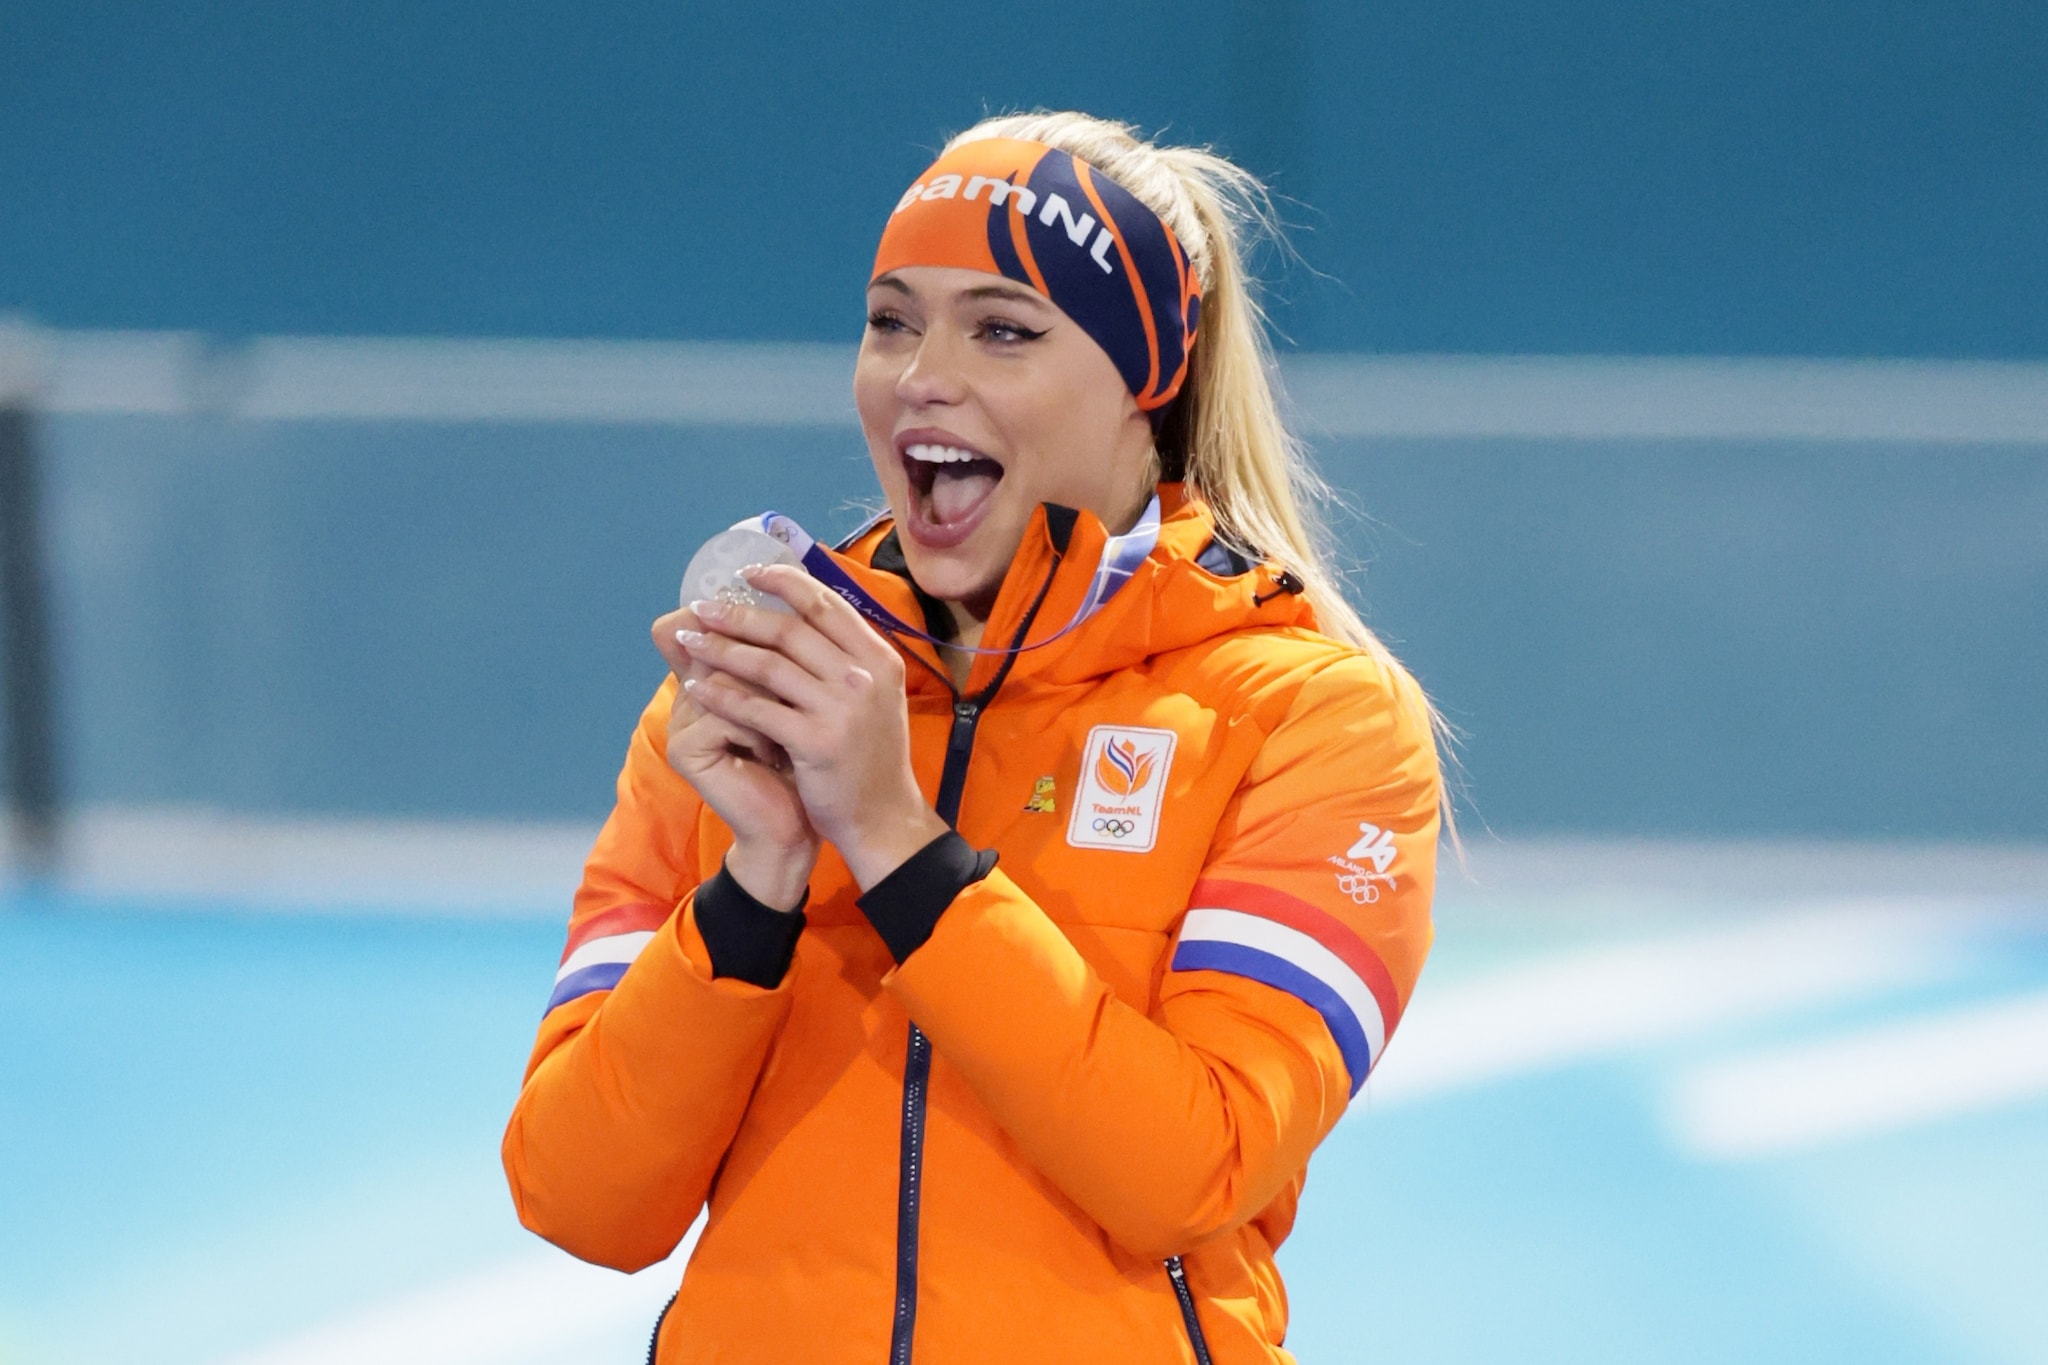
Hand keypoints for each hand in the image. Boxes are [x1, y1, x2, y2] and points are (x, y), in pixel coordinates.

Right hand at [651, 604, 814, 909]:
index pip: (719, 623)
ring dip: (773, 699)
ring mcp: (683, 720)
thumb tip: (809, 593)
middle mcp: (691, 692)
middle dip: (771, 662)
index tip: (790, 623)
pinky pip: (729, 713)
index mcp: (716, 676)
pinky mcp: (686, 749)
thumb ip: (791, 657)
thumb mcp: (802, 704)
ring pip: (730, 675)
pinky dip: (764, 731)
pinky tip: (780, 754)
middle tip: (808, 681)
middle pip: (725, 642)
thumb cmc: (805, 764)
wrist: (794, 829)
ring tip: (794, 725)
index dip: (747, 613)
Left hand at [675, 564, 949, 890]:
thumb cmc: (871, 757)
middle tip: (702, 606)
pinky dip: (723, 696)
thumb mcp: (875, 696)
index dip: (783, 582)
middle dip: (738, 613)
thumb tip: (799, 613)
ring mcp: (842, 708)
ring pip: (768, 665)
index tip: (747, 573)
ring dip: (721, 649)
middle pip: (789, 629)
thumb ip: (844, 657)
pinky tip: (698, 688)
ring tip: (689, 641)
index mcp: (878, 657)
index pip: (825, 604)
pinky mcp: (817, 741)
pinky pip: (758, 709)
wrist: (884, 817)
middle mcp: (864, 676)